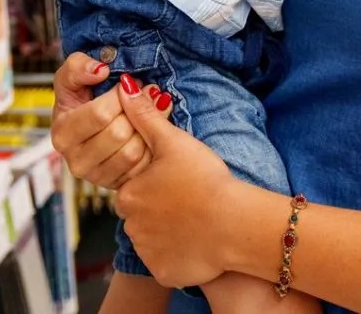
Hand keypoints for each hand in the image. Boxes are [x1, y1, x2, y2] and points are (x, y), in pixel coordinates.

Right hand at [50, 57, 172, 189]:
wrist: (92, 127)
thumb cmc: (82, 100)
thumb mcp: (72, 77)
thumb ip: (78, 66)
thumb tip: (99, 71)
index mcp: (62, 133)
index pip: (100, 113)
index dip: (119, 95)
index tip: (127, 84)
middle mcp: (75, 160)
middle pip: (118, 133)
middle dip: (135, 111)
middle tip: (144, 96)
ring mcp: (96, 176)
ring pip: (132, 152)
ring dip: (146, 129)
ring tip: (146, 113)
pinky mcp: (116, 186)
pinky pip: (143, 167)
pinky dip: (150, 148)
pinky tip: (147, 133)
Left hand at [111, 92, 238, 287]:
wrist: (236, 223)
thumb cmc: (207, 179)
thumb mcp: (174, 141)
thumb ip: (145, 116)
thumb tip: (124, 88)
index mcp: (128, 194)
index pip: (134, 189)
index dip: (156, 184)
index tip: (178, 183)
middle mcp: (130, 226)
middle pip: (141, 216)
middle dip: (160, 210)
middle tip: (188, 201)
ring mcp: (147, 252)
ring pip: (153, 240)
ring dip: (168, 233)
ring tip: (195, 221)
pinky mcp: (164, 272)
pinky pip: (167, 263)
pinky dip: (179, 256)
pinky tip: (197, 243)